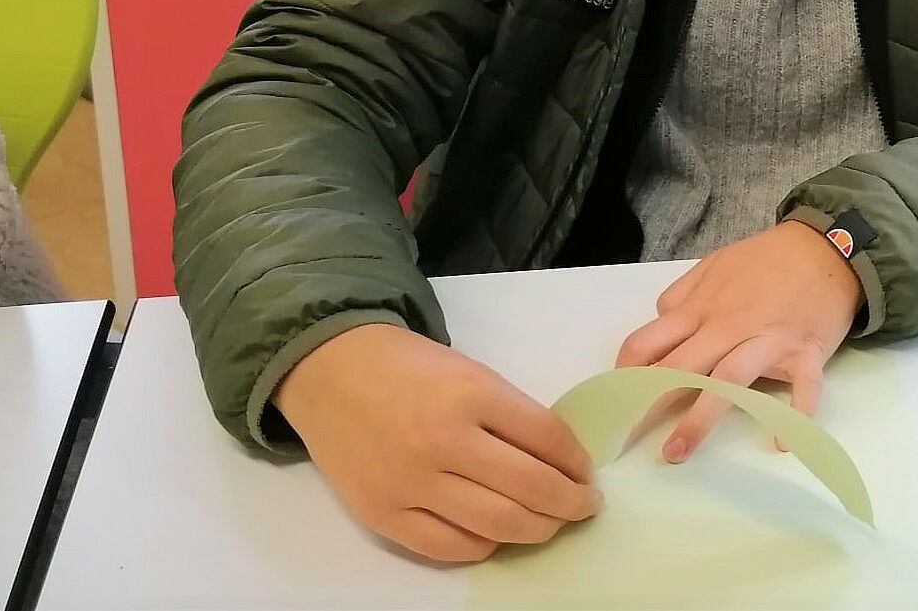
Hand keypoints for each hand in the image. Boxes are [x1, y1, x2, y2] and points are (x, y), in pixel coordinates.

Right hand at [273, 322, 599, 562]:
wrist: (331, 372)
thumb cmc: (410, 369)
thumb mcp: (472, 374)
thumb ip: (512, 416)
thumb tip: (560, 462)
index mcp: (472, 394)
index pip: (548, 439)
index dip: (577, 463)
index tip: (586, 474)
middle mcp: (442, 441)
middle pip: (530, 489)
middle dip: (569, 504)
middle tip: (583, 507)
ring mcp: (409, 483)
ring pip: (496, 525)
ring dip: (537, 530)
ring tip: (549, 524)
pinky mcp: (382, 514)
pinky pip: (448, 547)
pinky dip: (484, 546)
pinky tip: (498, 535)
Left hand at [615, 221, 862, 462]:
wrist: (829, 247)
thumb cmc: (769, 259)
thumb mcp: (716, 263)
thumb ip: (683, 294)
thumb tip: (659, 322)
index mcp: (703, 307)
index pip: (650, 341)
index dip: (626, 373)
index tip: (616, 400)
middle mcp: (729, 326)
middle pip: (680, 367)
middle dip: (648, 405)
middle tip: (626, 439)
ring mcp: (769, 340)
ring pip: (728, 381)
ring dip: (700, 419)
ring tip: (677, 452)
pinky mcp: (807, 353)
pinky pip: (802, 389)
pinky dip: (793, 415)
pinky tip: (779, 441)